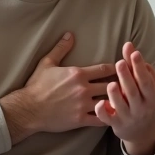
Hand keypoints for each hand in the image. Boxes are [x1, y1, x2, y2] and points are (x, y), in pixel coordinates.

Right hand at [0, 33, 114, 143]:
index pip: (105, 69)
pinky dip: (108, 117)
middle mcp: (83, 89)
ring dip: (116, 101)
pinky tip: (113, 116)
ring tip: (124, 101)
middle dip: (119, 85)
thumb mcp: (47, 63)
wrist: (28, 108)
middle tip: (127, 86)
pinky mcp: (80, 119)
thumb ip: (61, 48)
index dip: (114, 69)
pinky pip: (100, 119)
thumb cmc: (36, 86)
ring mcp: (83, 105)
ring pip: (108, 102)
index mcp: (78, 74)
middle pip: (111, 85)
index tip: (119, 70)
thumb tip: (69, 34)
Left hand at [95, 42, 154, 154]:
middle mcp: (141, 107)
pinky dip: (104, 112)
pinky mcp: (116, 124)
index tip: (134, 53)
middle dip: (127, 77)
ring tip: (111, 84)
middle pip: (134, 92)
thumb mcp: (147, 87)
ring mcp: (128, 117)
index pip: (146, 80)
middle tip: (120, 63)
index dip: (140, 67)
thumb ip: (139, 68)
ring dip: (116, 95)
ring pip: (122, 106)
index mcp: (151, 96)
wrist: (140, 131)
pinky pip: (108, 119)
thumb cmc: (142, 101)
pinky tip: (99, 103)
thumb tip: (132, 49)